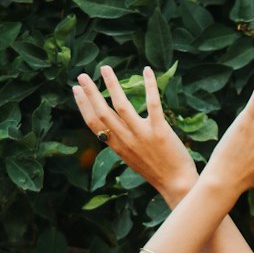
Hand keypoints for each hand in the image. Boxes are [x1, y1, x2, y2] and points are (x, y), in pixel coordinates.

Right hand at [72, 65, 198, 198]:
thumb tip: (115, 126)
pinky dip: (149, 85)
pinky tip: (146, 70)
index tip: (76, 90)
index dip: (83, 105)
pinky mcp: (160, 131)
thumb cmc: (157, 171)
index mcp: (117, 147)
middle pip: (102, 113)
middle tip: (82, 75)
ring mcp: (142, 135)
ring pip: (121, 106)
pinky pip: (152, 104)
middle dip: (90, 92)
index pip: (94, 124)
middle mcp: (126, 140)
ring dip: (112, 84)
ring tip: (105, 68)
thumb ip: (123, 141)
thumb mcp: (132, 158)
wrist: (176, 184)